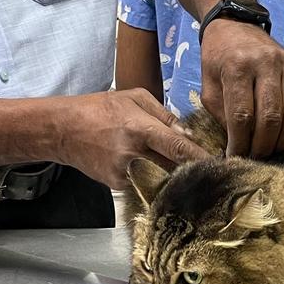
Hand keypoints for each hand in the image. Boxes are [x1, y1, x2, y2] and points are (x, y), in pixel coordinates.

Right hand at [55, 88, 208, 188]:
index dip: (201, 159)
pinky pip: (144, 184)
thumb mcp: (135, 98)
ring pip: (160, 180)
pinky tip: (154, 173)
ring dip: (174, 178)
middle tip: (211, 174)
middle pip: (173, 170)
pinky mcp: (116, 185)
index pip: (178, 148)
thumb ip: (164, 115)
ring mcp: (123, 173)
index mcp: (140, 129)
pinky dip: (152, 179)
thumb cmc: (101, 108)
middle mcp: (133, 154)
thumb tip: (188, 135)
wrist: (63, 130)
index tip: (220, 165)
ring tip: (185, 175)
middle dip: (192, 172)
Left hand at [200, 20, 283, 156]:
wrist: (235, 24)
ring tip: (269, 151)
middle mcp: (266, 63)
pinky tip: (282, 137)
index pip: (242, 116)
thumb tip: (235, 148)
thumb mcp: (207, 86)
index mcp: (237, 66)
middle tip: (254, 159)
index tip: (235, 158)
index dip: (240, 143)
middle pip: (271, 117)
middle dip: (262, 145)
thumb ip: (221, 116)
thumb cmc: (217, 59)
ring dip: (282, 140)